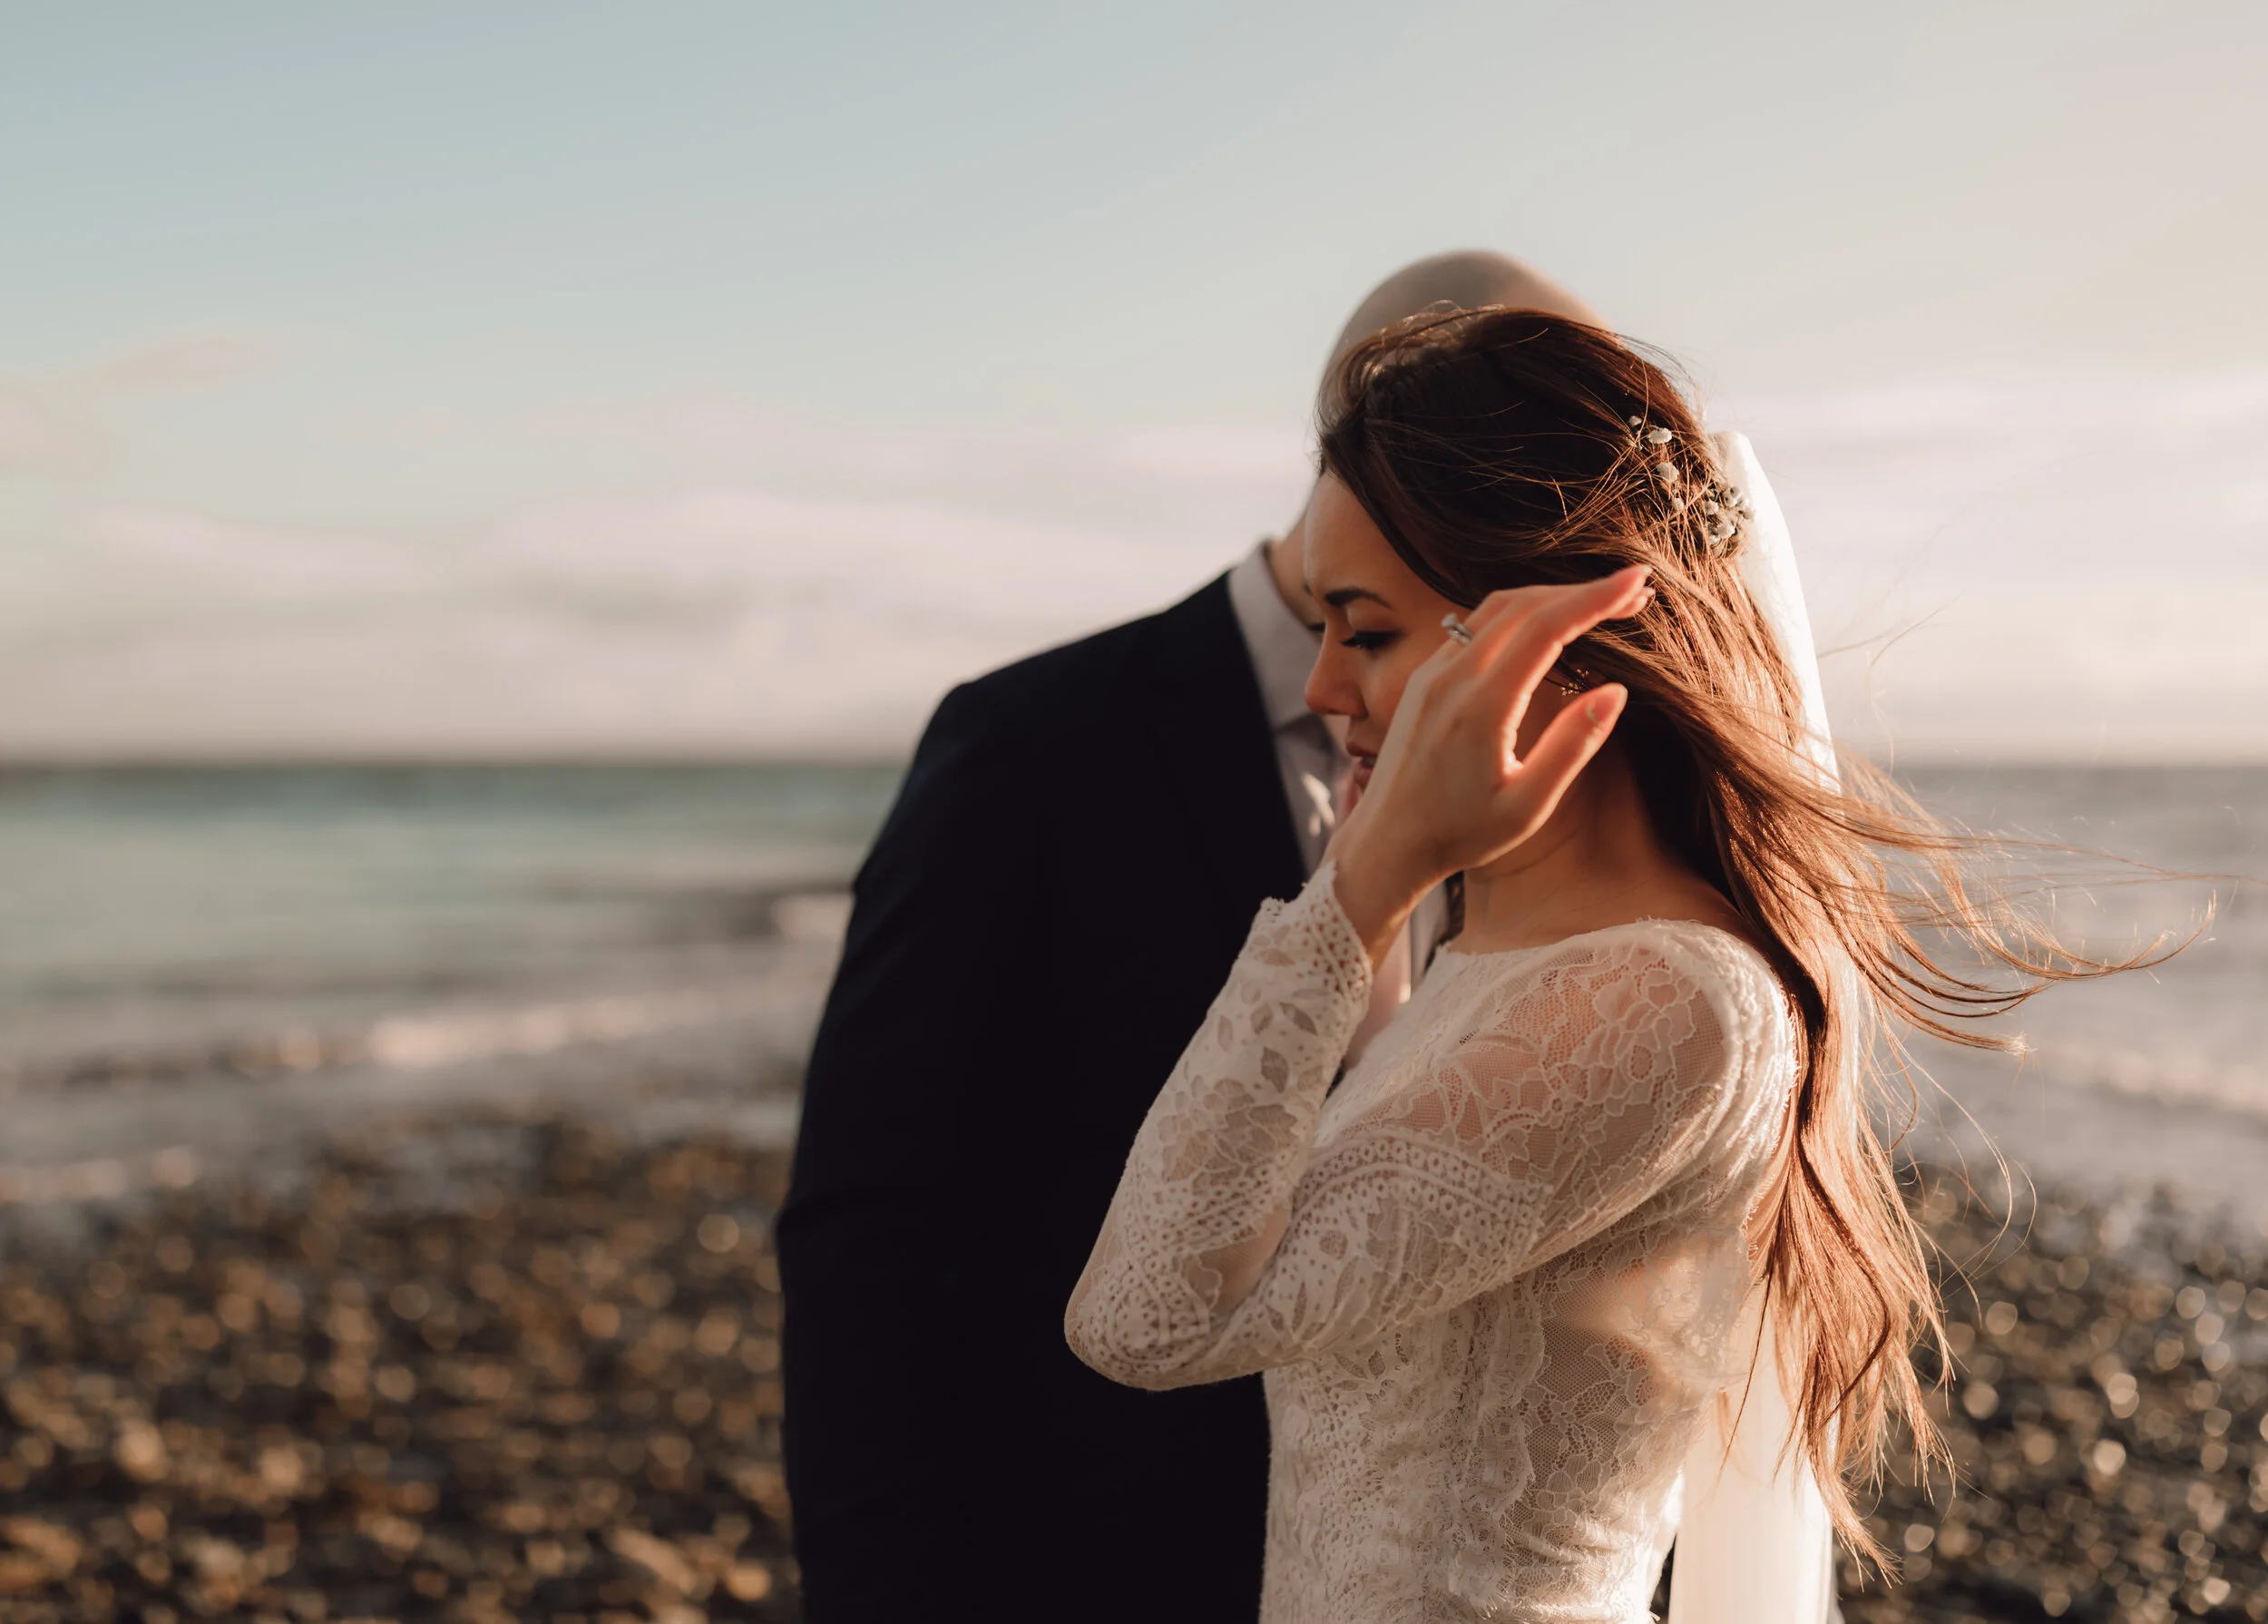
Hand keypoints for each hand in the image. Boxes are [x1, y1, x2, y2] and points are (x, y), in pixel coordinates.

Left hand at [1327, 566, 1648, 962]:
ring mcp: (1431, 672)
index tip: (1639, 579)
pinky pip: (1475, 626)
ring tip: (1602, 602)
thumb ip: (1572, 746)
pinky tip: (1549, 626)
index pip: (1545, 627)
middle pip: (1523, 604)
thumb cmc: (1459, 834)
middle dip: (1582, 590)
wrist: (1384, 843)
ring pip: (1496, 608)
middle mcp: (1449, 676)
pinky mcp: (1423, 678)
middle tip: (1635, 590)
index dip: (1596, 598)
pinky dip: (1520, 614)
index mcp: (1479, 705)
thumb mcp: (1527, 806)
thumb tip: (1615, 690)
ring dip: (1550, 597)